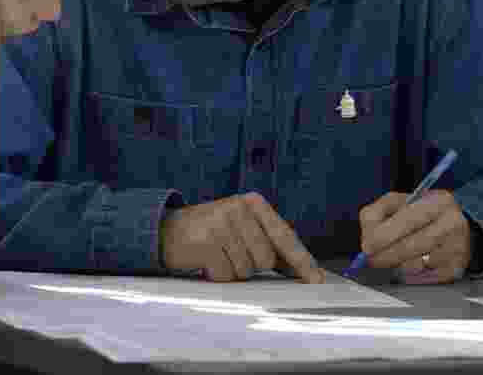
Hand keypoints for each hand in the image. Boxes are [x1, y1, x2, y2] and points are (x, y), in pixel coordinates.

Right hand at [159, 192, 325, 282]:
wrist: (167, 230)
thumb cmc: (210, 232)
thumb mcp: (241, 227)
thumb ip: (267, 242)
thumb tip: (299, 269)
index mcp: (253, 203)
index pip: (284, 236)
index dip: (301, 261)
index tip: (315, 279)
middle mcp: (239, 208)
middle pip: (266, 259)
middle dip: (251, 265)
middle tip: (232, 253)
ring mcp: (222, 223)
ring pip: (246, 269)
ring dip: (233, 270)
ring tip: (218, 255)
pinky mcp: (206, 241)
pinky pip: (226, 275)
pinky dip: (217, 275)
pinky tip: (207, 261)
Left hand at [358, 189, 471, 283]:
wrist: (456, 225)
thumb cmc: (421, 214)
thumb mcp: (398, 202)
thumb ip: (376, 213)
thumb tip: (367, 239)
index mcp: (438, 201)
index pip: (408, 219)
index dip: (384, 235)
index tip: (367, 247)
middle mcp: (452, 223)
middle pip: (412, 245)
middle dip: (385, 255)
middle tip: (370, 259)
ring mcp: (457, 247)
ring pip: (416, 265)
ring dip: (396, 266)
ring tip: (391, 259)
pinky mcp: (457, 268)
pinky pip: (423, 278)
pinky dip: (409, 275)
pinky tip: (408, 265)